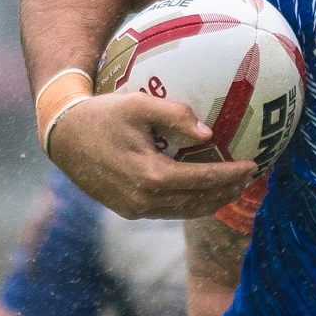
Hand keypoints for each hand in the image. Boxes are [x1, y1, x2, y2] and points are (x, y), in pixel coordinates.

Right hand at [46, 91, 256, 218]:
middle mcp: (145, 199)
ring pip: (186, 211)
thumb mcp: (138, 104)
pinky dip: (192, 204)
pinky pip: (170, 211)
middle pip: (200, 200)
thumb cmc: (102, 114)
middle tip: (251, 177)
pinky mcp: (129, 211)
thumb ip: (175, 114)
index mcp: (151, 175)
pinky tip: (206, 193)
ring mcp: (136, 209)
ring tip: (235, 187)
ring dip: (214, 201)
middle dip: (229, 190)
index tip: (253, 165)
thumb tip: (208, 134)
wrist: (62, 136)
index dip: (231, 175)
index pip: (203, 179)